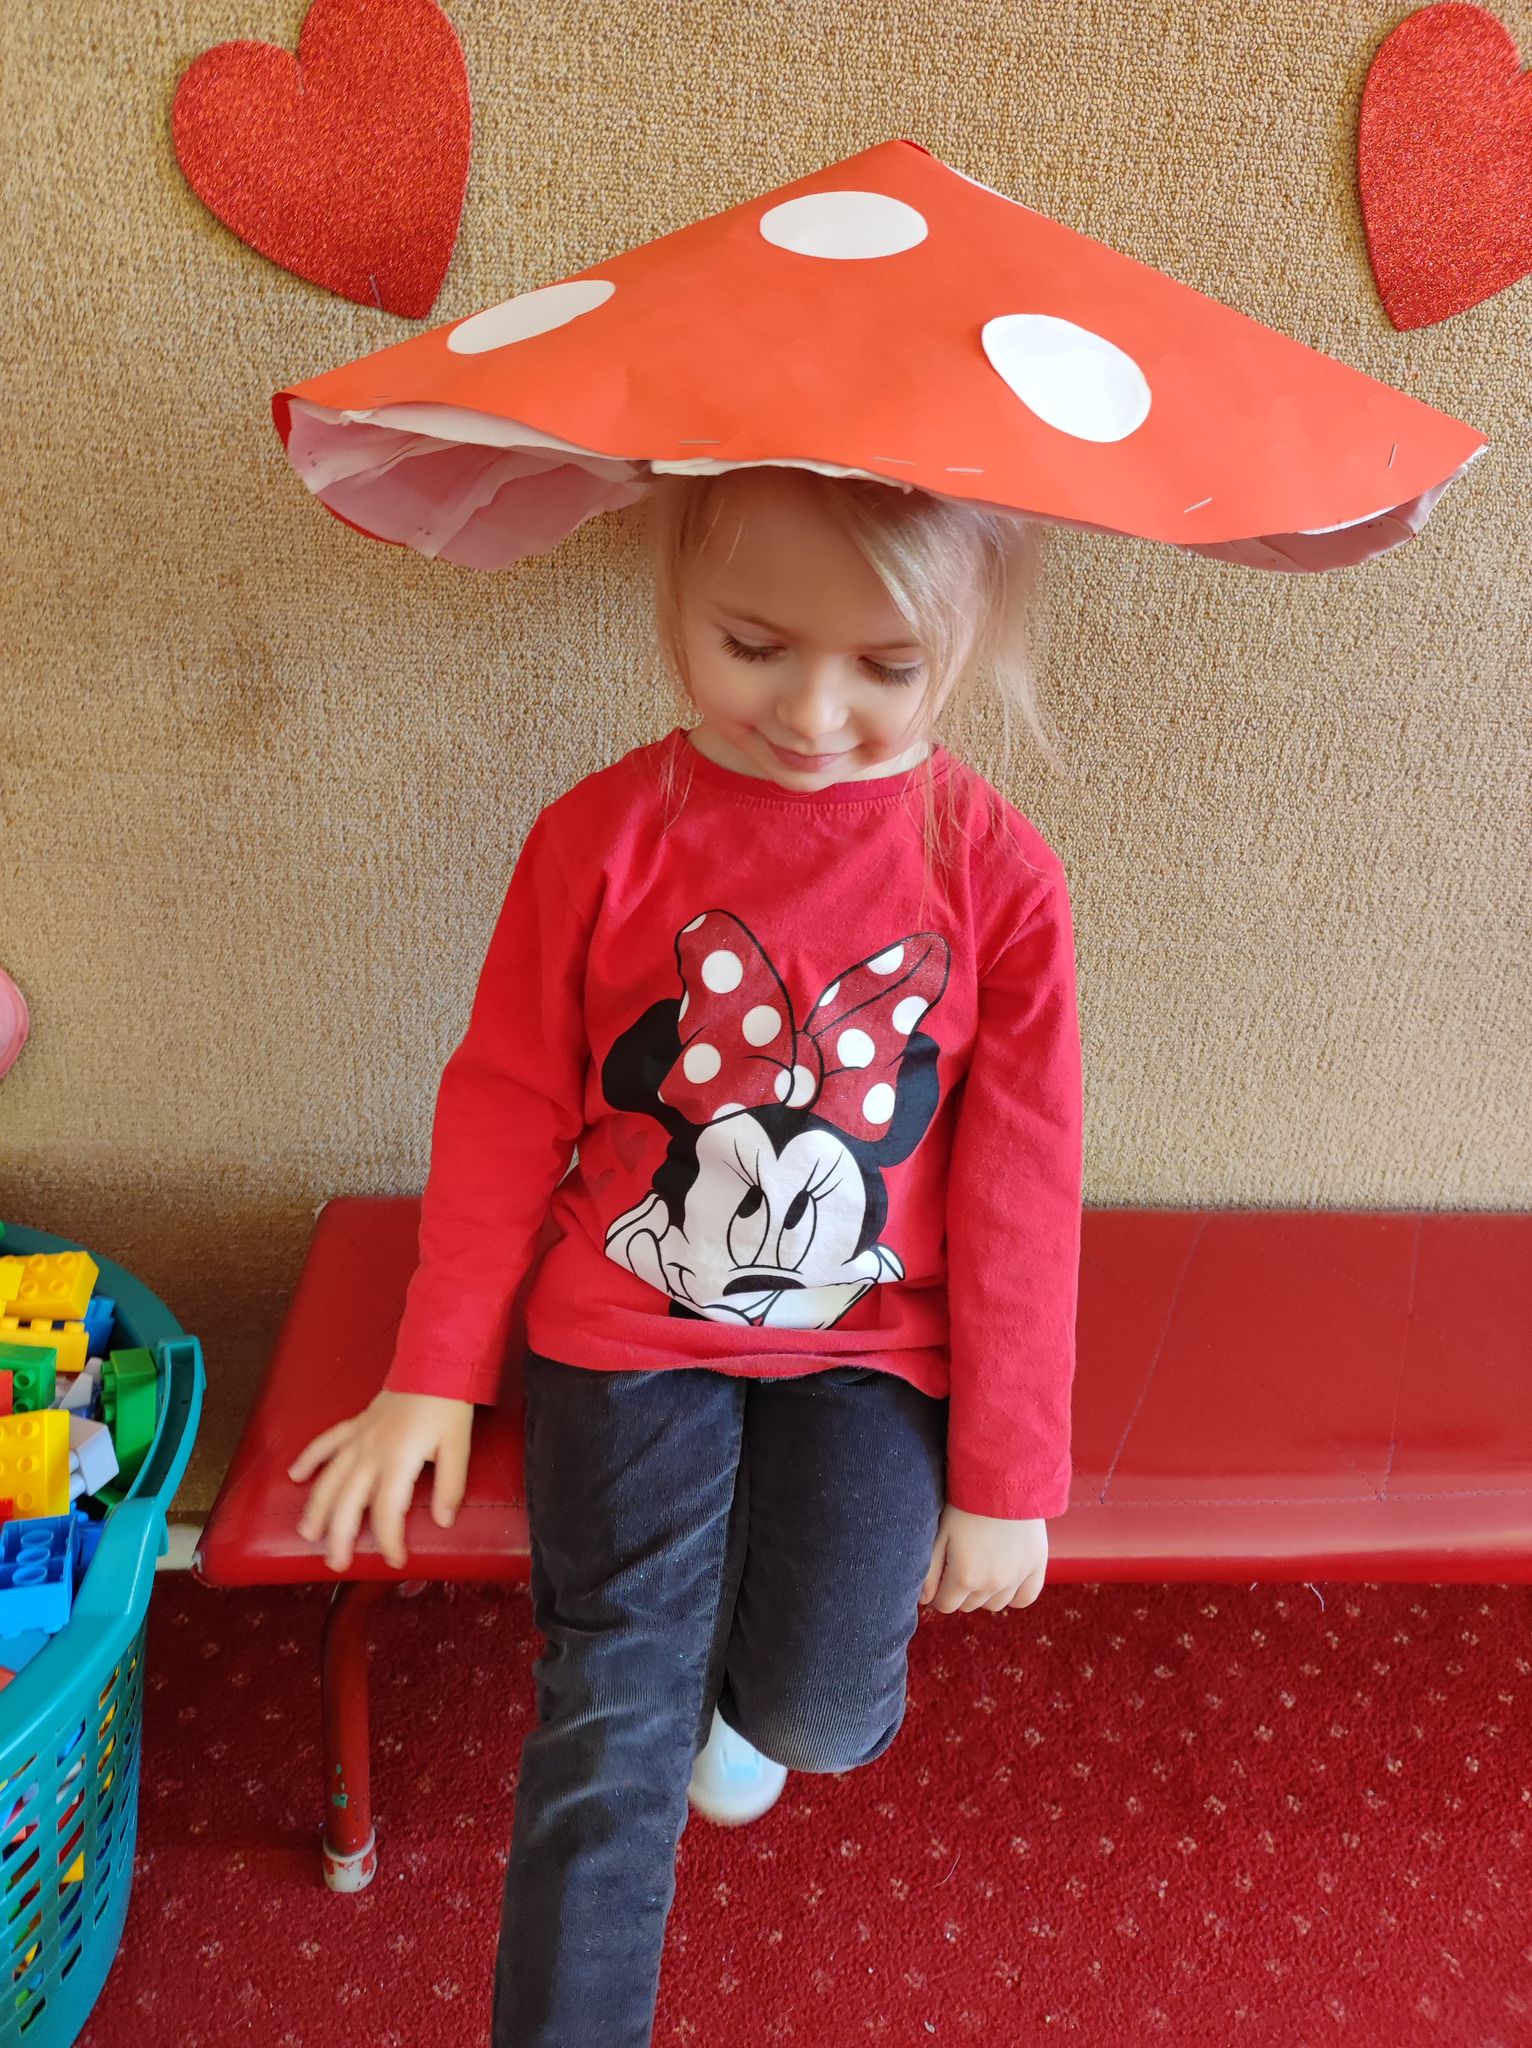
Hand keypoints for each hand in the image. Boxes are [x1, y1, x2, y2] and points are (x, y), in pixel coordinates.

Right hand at [287, 1390, 473, 1571]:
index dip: (389, 1541)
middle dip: (341, 1536)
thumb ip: (450, 1485)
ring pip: (329, 1478)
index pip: (387, 1512)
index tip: (397, 1560)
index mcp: (399, 1459)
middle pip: (348, 1502)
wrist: (435, 1362)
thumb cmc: (448, 1403)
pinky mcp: (356, 1424)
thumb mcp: (458, 1445)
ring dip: (316, 1507)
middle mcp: (371, 1452)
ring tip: (308, 1533)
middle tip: (337, 1564)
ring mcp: (359, 1438)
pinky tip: (295, 1475)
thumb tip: (444, 1521)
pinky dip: (309, 1458)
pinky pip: (326, 1442)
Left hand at [919, 1503, 1047, 1614]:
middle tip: (959, 1565)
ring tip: (981, 1567)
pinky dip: (1014, 1594)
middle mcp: (992, 1584)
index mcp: (965, 1577)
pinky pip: (1025, 1598)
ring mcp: (1017, 1578)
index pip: (946, 1605)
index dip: (939, 1593)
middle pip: (969, 1605)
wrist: (1003, 1477)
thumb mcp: (939, 1533)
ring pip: (995, 1604)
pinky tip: (1005, 1580)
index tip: (940, 1578)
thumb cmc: (965, 1503)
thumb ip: (929, 1571)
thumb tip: (925, 1600)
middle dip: (960, 1591)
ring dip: (984, 1593)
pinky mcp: (1036, 1566)